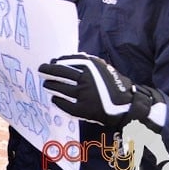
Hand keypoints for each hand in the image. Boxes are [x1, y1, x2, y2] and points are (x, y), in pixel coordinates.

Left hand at [40, 53, 161, 128]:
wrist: (127, 104)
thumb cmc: (112, 84)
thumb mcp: (101, 68)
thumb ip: (85, 62)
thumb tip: (63, 59)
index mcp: (91, 68)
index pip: (67, 62)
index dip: (56, 63)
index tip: (51, 62)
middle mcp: (87, 80)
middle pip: (60, 74)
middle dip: (47, 71)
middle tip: (41, 70)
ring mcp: (85, 95)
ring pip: (60, 89)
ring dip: (50, 85)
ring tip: (46, 84)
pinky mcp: (84, 110)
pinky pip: (65, 105)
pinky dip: (57, 101)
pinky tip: (54, 99)